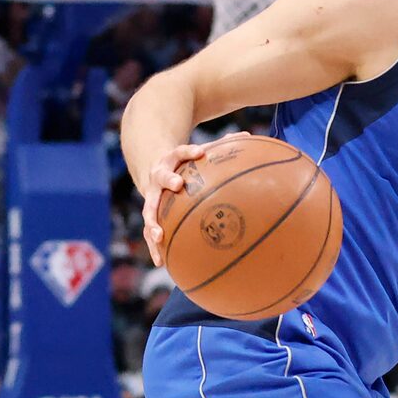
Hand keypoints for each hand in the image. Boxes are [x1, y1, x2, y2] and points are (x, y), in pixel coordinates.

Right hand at [140, 141, 208, 264]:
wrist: (154, 169)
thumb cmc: (186, 163)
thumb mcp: (199, 152)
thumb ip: (220, 145)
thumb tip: (247, 136)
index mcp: (172, 161)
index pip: (179, 152)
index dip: (188, 151)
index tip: (199, 151)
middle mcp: (158, 178)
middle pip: (161, 178)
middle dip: (169, 180)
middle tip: (177, 183)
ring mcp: (151, 197)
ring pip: (149, 210)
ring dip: (152, 222)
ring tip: (158, 235)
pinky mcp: (150, 214)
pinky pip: (151, 231)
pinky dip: (155, 246)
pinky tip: (161, 262)